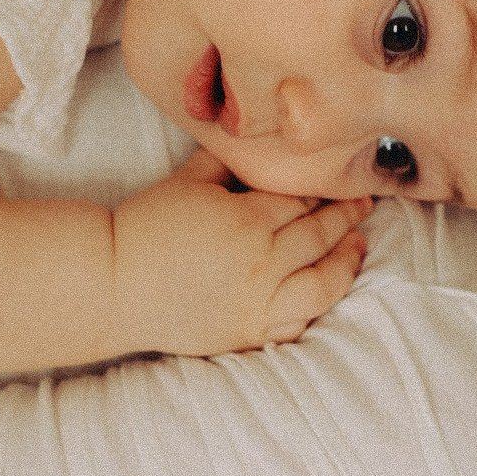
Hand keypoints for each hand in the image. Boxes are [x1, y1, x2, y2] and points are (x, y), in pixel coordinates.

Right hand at [112, 149, 370, 355]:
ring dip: (346, 263)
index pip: (303, 200)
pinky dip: (315, 308)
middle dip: (346, 217)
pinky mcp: (248, 332)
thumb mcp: (189, 179)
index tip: (339, 181)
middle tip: (363, 205)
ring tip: (357, 247)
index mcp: (247, 220)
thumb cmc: (146, 225)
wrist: (113, 283)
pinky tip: (323, 291)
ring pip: (323, 284)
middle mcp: (262, 263)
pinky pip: (296, 324)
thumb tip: (262, 143)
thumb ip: (232, 162)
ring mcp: (258, 303)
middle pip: (320, 236)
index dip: (324, 190)